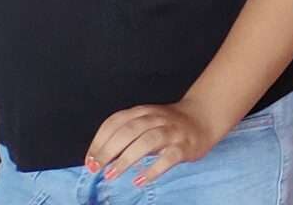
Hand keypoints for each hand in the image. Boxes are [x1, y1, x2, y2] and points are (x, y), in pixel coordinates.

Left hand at [87, 98, 228, 187]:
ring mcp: (172, 132)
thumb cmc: (168, 125)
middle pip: (129, 130)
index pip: (116, 122)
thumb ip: (125, 134)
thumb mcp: (146, 122)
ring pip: (147, 141)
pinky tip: (140, 180)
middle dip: (108, 150)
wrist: (204, 118)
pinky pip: (168, 158)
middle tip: (96, 168)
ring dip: (126, 159)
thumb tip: (99, 157)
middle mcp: (157, 119)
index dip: (99, 141)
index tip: (89, 160)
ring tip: (111, 175)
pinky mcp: (185, 146)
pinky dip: (153, 169)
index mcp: (143, 112)